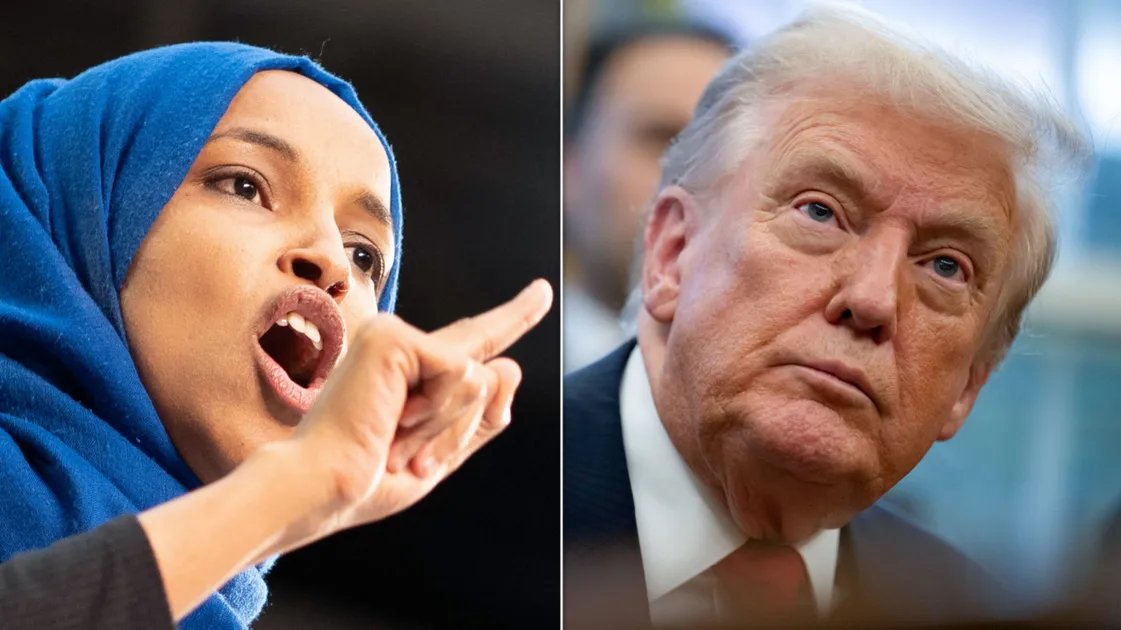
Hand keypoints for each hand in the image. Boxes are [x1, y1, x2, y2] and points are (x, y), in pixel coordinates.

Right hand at [290, 279, 551, 535]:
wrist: (326, 487)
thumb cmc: (372, 478)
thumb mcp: (443, 450)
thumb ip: (482, 416)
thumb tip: (510, 366)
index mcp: (411, 371)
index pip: (475, 341)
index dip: (514, 316)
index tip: (543, 292)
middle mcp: (403, 344)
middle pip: (484, 373)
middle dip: (450, 430)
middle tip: (394, 455)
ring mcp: (395, 335)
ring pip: (478, 379)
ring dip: (446, 426)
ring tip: (395, 439)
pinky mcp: (393, 336)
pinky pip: (460, 373)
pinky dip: (436, 410)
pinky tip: (394, 417)